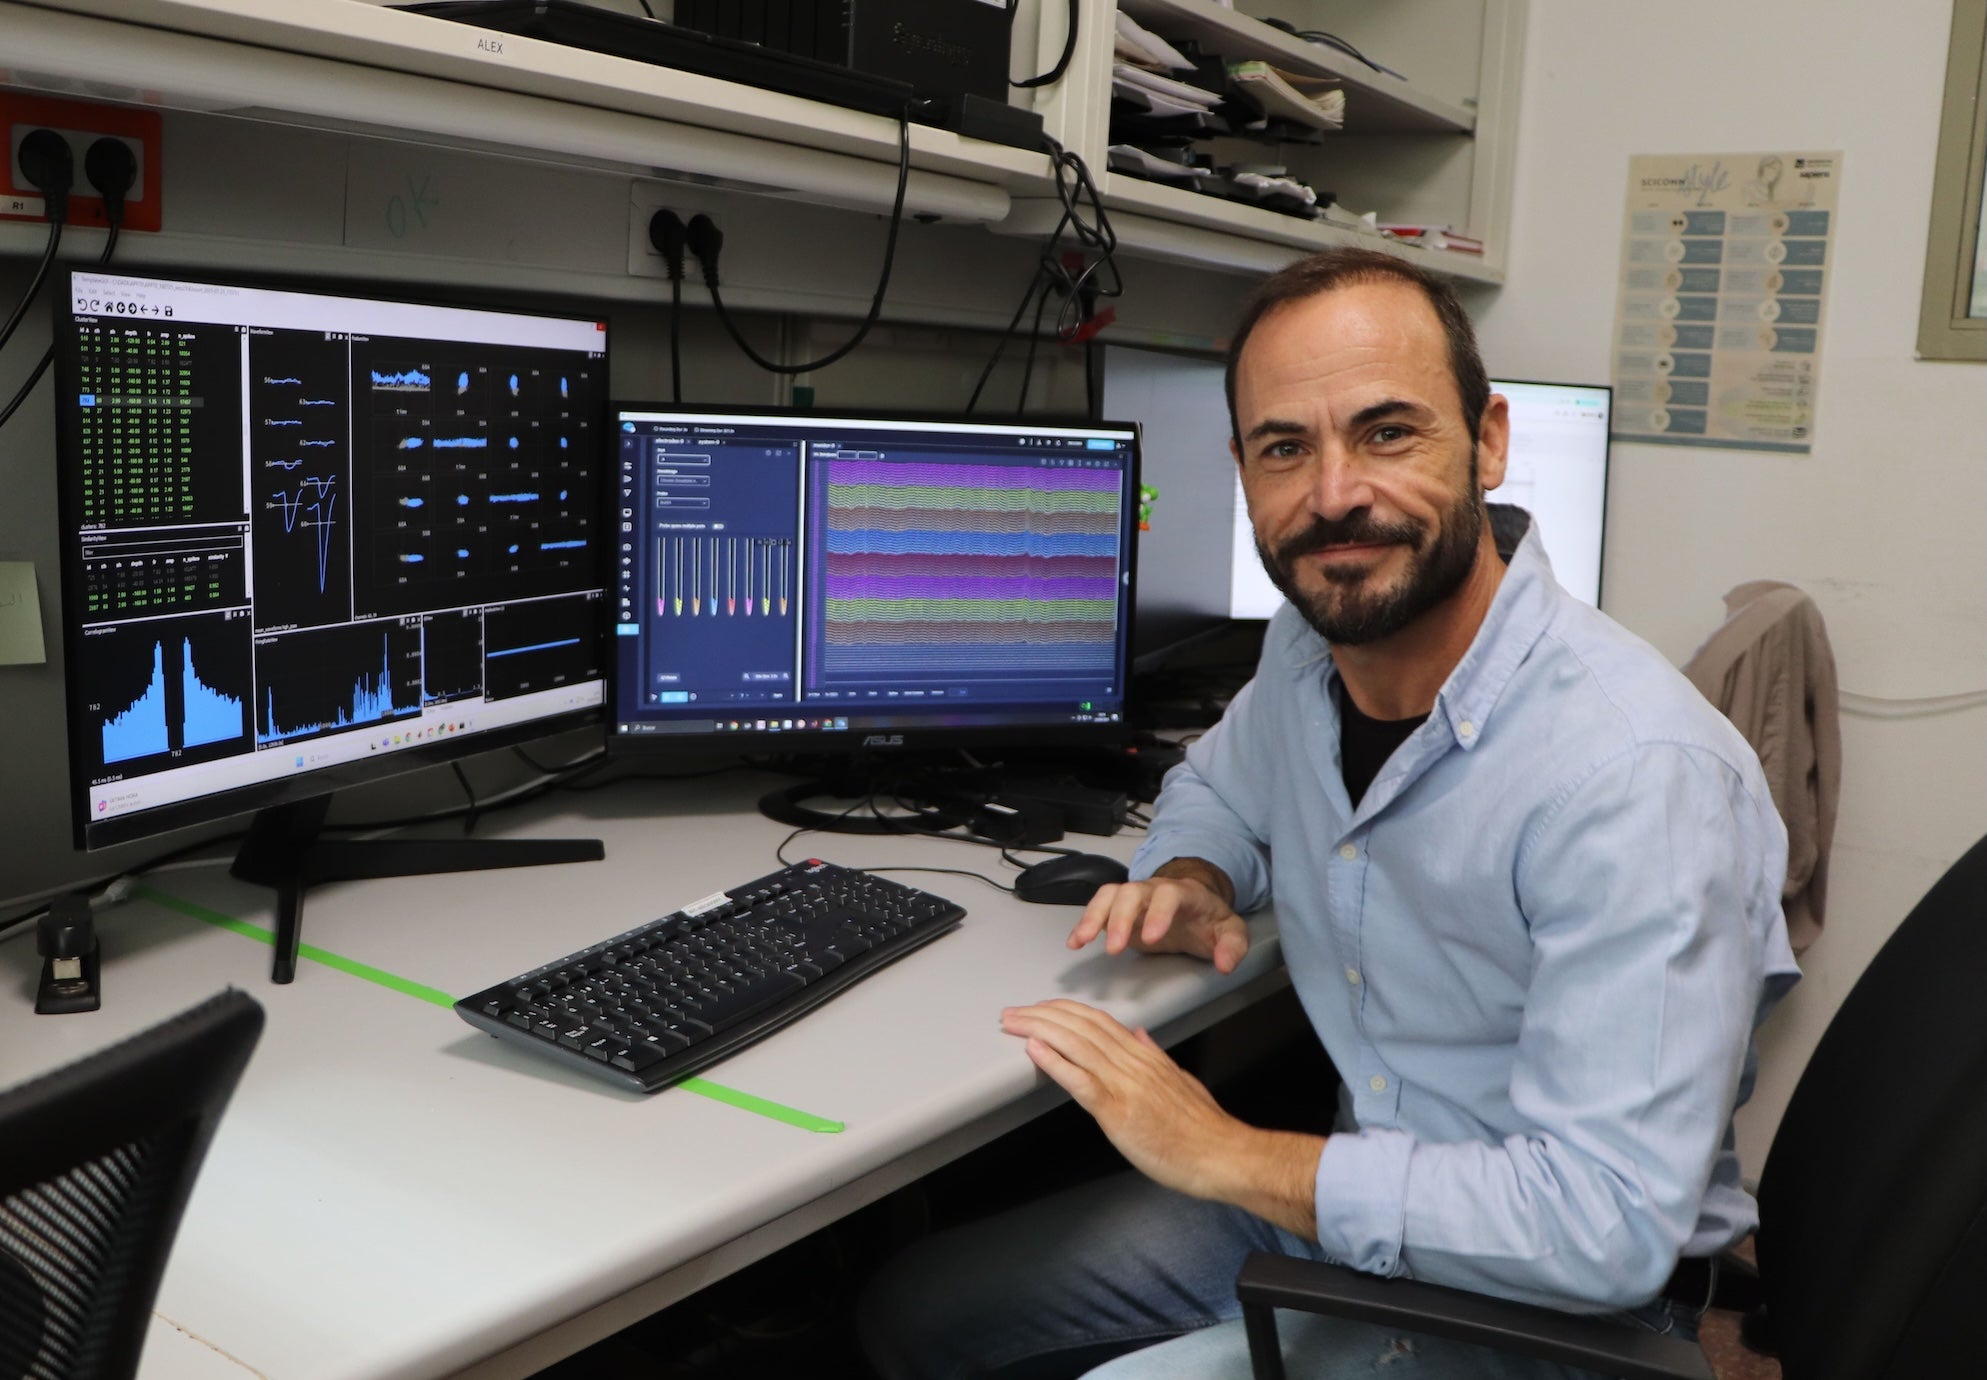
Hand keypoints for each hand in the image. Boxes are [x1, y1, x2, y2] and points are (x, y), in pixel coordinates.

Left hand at [1001, 998, 1327, 1235]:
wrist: (1221, 1155)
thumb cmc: (1204, 1129)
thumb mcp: (1181, 1080)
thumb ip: (1156, 1058)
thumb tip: (1138, 1036)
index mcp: (1146, 1056)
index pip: (1099, 1021)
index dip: (1066, 1011)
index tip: (1043, 1007)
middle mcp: (1134, 1062)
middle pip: (1082, 1026)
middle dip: (1043, 1014)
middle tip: (1014, 1012)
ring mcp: (1125, 1084)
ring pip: (1077, 1045)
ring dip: (1040, 1030)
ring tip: (1014, 1022)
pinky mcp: (1119, 1111)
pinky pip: (1081, 1081)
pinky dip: (1055, 1062)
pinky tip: (1035, 1050)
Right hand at [1069, 863, 1248, 972]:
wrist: (1195, 906)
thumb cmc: (1208, 919)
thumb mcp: (1231, 931)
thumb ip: (1232, 946)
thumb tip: (1224, 964)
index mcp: (1184, 893)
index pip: (1169, 895)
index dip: (1158, 913)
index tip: (1151, 938)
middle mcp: (1154, 890)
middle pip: (1131, 892)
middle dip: (1120, 918)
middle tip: (1114, 949)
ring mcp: (1134, 898)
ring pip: (1109, 896)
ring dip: (1094, 916)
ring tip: (1083, 940)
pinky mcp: (1120, 910)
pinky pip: (1098, 909)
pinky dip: (1084, 924)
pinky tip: (1075, 942)